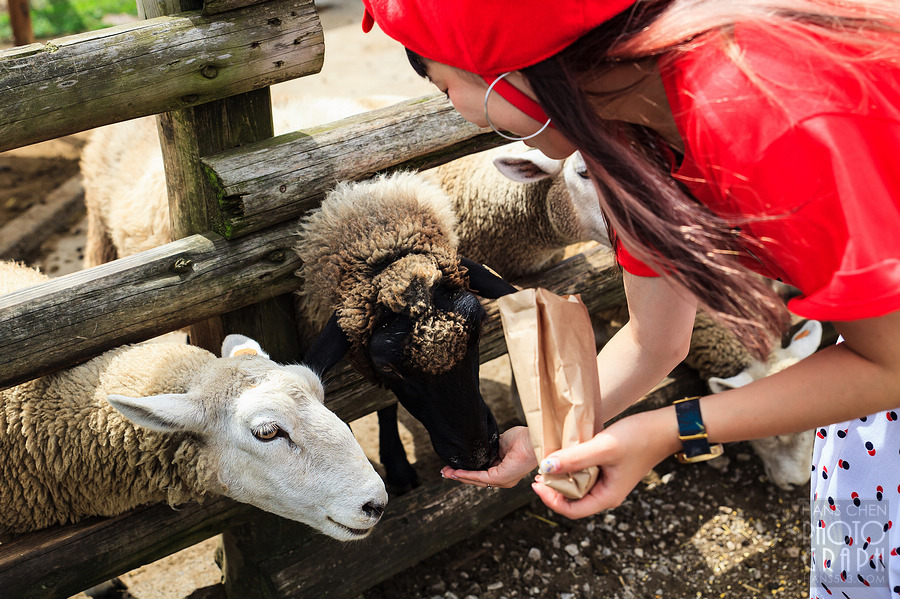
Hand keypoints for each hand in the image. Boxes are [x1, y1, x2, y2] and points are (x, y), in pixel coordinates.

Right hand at [441, 426, 537, 487]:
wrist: (533, 439)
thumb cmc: (523, 439)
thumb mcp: (500, 443)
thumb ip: (489, 449)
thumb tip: (478, 449)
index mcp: (504, 470)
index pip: (481, 473)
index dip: (466, 471)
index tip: (452, 468)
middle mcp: (504, 479)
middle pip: (477, 479)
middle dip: (459, 476)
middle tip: (444, 472)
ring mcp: (503, 480)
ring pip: (477, 480)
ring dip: (460, 476)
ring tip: (446, 473)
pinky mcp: (502, 478)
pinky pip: (481, 477)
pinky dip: (467, 474)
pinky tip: (457, 472)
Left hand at [532, 408, 678, 518]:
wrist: (664, 427)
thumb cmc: (639, 438)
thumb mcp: (603, 447)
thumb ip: (575, 458)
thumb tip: (546, 466)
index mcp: (607, 497)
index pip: (571, 510)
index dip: (550, 499)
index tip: (536, 482)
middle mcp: (607, 494)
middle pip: (572, 501)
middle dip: (553, 489)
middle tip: (538, 471)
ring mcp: (608, 483)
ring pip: (578, 487)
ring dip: (562, 477)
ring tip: (549, 462)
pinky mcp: (609, 470)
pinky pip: (585, 475)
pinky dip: (573, 467)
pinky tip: (566, 454)